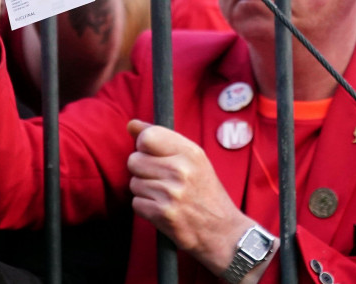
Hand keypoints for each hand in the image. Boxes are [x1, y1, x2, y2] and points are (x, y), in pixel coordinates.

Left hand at [126, 120, 257, 275]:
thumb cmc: (206, 192)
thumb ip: (162, 139)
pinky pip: (136, 203)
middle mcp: (180, 170)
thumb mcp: (193, 160)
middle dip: (142, 170)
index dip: (144, 146)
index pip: (147, 136)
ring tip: (165, 196)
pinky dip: (145, 208)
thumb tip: (131, 124)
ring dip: (144, 191)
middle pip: (134, 160)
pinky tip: (163, 209)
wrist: (223, 232)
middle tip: (161, 179)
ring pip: (134, 183)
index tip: (153, 154)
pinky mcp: (163, 214)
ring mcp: (171, 193)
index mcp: (190, 152)